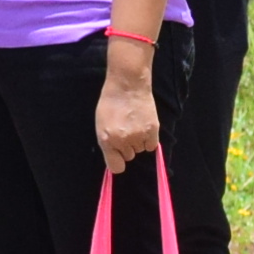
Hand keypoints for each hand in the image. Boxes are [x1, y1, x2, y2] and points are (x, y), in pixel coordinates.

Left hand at [96, 44, 162, 170]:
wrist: (127, 86)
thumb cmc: (110, 103)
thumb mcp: (101, 124)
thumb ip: (107, 142)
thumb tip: (115, 157)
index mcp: (106, 139)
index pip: (116, 167)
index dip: (117, 162)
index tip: (118, 157)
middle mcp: (122, 141)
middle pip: (128, 156)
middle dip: (126, 146)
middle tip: (125, 130)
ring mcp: (138, 137)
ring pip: (140, 150)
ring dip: (138, 141)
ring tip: (134, 124)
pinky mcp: (153, 131)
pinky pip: (152, 146)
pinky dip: (149, 139)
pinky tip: (144, 126)